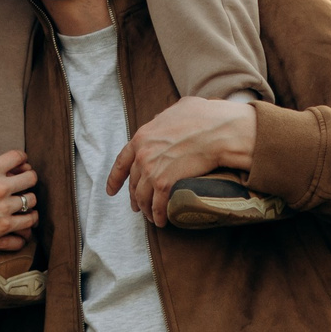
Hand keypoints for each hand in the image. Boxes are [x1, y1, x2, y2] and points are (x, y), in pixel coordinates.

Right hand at [0, 149, 38, 253]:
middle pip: (30, 178)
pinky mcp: (4, 227)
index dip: (21, 158)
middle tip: (24, 183)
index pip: (17, 157)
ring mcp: (4, 208)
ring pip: (32, 200)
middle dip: (29, 178)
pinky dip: (30, 220)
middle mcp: (0, 187)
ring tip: (25, 202)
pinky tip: (26, 219)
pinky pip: (28, 222)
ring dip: (29, 200)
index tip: (21, 163)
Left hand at [106, 99, 256, 226]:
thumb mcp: (177, 110)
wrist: (219, 131)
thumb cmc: (204, 117)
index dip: (115, 179)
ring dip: (146, 209)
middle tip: (136, 206)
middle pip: (133, 182)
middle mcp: (142, 155)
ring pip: (142, 196)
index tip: (111, 190)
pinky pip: (157, 205)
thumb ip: (164, 120)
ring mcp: (151, 170)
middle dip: (133, 197)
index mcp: (142, 137)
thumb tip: (163, 122)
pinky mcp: (164, 183)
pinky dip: (158, 215)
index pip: (122, 162)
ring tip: (150, 217)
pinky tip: (161, 221)